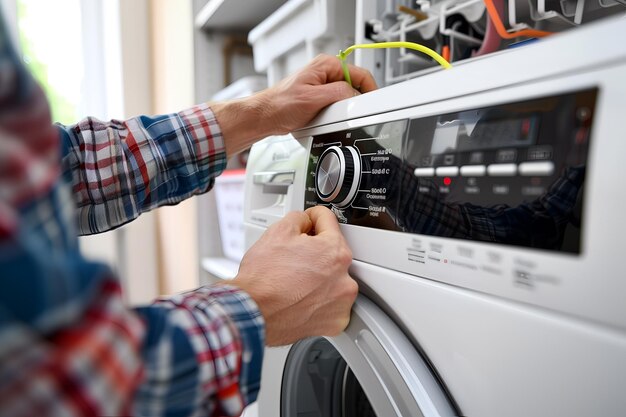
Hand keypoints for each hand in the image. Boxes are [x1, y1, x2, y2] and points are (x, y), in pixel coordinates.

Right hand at [229, 206, 357, 345]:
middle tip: (294, 258)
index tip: (308, 222)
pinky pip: (331, 305)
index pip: (328, 222)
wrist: (252, 313)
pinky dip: (319, 302)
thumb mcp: (278, 231)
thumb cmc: (263, 279)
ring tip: (295, 281)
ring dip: (319, 278)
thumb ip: (299, 218)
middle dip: (315, 252)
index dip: (313, 218)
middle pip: (332, 254)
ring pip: (333, 280)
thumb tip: (305, 220)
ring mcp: (341, 304)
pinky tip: (301, 298)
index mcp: (335, 252)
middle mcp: (345, 279)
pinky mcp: (334, 322)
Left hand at [256, 54, 377, 134]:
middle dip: (355, 102)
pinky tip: (326, 120)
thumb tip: (355, 95)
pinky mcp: (319, 98)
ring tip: (333, 117)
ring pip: (345, 98)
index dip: (370, 89)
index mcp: (326, 65)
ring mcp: (322, 86)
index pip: (360, 74)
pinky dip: (335, 115)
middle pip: (354, 86)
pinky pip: (336, 105)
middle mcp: (325, 73)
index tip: (375, 103)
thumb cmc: (280, 105)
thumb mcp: (313, 99)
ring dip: (344, 110)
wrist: (265, 117)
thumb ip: (338, 93)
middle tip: (353, 114)